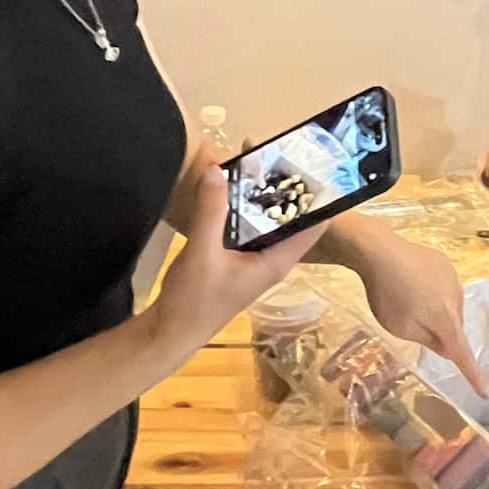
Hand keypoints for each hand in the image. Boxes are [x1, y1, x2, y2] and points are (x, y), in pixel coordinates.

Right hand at [152, 150, 326, 346]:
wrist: (170, 333)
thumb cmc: (193, 299)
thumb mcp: (202, 251)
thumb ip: (211, 210)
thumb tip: (217, 169)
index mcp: (277, 261)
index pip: (314, 227)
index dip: (318, 198)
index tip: (316, 167)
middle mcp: (272, 260)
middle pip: (290, 220)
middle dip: (286, 190)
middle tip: (281, 154)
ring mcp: (254, 261)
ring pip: (267, 223)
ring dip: (263, 198)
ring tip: (259, 162)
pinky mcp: (237, 260)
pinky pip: (249, 229)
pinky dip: (244, 209)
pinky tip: (232, 189)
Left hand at [359, 236, 488, 397]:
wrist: (380, 250)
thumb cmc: (388, 294)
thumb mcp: (401, 327)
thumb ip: (427, 340)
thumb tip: (446, 346)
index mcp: (446, 319)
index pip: (462, 353)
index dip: (473, 374)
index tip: (486, 392)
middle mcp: (456, 298)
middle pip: (454, 327)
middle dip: (441, 334)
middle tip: (412, 325)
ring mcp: (452, 278)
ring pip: (450, 306)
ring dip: (437, 311)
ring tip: (408, 300)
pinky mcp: (444, 263)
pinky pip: (444, 287)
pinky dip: (433, 293)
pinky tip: (412, 283)